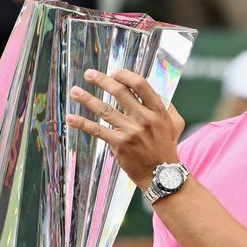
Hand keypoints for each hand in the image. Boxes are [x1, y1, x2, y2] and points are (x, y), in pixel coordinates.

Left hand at [65, 69, 184, 189]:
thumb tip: (154, 91)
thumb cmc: (166, 146)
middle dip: (102, 81)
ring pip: (105, 110)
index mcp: (158, 110)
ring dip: (87, 99)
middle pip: (120, 93)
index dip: (125, 75)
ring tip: (74, 91)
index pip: (140, 84)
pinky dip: (83, 124)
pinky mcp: (119, 144)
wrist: (161, 174)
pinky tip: (71, 118)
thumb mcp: (175, 123)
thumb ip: (167, 106)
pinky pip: (98, 130)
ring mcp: (131, 131)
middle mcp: (144, 118)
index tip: (114, 73)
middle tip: (89, 74)